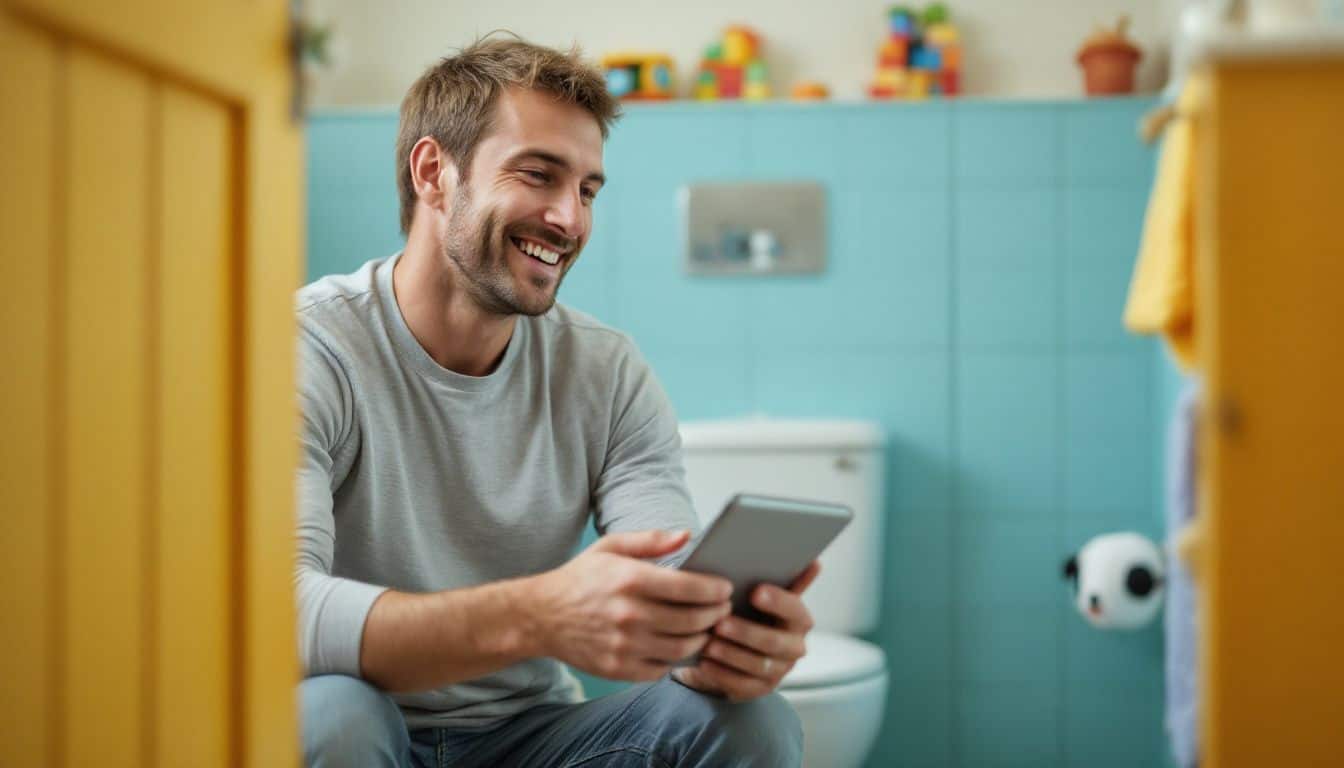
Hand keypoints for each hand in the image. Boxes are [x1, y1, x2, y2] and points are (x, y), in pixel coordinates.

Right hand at [528, 530, 732, 681]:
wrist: (539, 616)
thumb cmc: (580, 579)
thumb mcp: (610, 547)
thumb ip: (651, 540)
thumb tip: (687, 535)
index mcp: (629, 579)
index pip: (689, 588)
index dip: (715, 590)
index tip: (725, 588)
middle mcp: (628, 614)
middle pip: (692, 620)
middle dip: (716, 615)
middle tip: (723, 609)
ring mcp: (623, 645)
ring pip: (682, 647)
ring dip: (701, 639)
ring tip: (706, 628)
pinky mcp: (617, 668)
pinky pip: (661, 669)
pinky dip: (675, 659)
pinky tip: (678, 646)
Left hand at [673, 560, 819, 701]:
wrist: (736, 647)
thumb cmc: (748, 611)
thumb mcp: (760, 593)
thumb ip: (780, 576)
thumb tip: (814, 561)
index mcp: (799, 619)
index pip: (795, 609)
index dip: (778, 601)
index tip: (755, 591)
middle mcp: (794, 646)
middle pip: (774, 642)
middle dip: (746, 632)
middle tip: (720, 623)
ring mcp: (778, 670)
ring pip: (757, 665)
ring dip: (731, 654)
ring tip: (708, 644)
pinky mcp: (759, 689)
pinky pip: (743, 685)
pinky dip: (722, 674)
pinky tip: (705, 663)